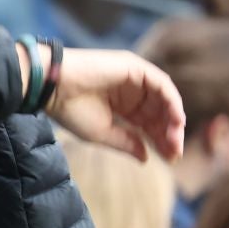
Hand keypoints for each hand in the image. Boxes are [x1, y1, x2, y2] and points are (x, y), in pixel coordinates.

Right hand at [44, 47, 185, 161]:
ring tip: (175, 140)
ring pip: (164, 99)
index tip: (169, 160)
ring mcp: (134, 78)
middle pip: (159, 113)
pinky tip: (175, 120)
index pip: (147, 124)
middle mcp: (131, 90)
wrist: (53, 87)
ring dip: (173, 119)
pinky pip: (162, 84)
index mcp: (121, 105)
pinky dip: (172, 101)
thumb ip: (126, 143)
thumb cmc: (71, 109)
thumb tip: (146, 158)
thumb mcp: (102, 133)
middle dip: (169, 134)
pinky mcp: (135, 67)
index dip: (160, 141)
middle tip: (174, 153)